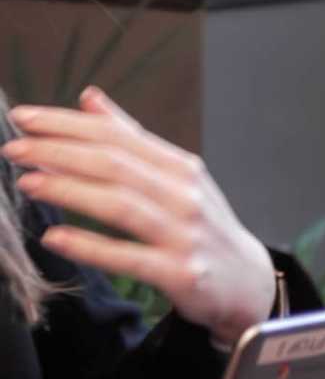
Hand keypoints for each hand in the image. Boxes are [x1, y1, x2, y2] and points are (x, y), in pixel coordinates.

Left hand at [4, 91, 282, 345]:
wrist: (247, 281)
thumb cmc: (201, 225)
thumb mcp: (176, 177)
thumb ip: (131, 138)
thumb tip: (89, 97)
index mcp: (181, 167)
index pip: (119, 135)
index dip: (70, 124)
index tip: (25, 117)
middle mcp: (186, 195)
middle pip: (117, 165)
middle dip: (60, 152)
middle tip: (14, 147)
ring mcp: (185, 234)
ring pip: (121, 205)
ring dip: (70, 191)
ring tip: (27, 182)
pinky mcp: (181, 273)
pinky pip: (129, 256)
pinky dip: (90, 246)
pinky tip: (55, 238)